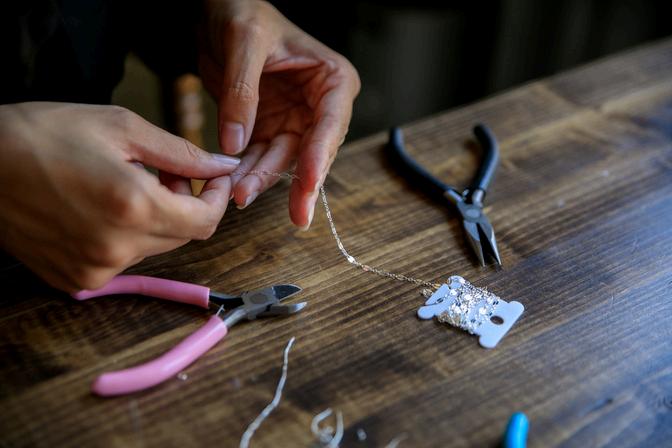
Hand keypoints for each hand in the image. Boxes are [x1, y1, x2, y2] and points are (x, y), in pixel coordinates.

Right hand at [0, 102, 239, 291]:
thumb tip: (224, 166)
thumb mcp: (122, 127)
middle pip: (182, 236)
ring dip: (156, 218)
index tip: (213, 178)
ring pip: (154, 248)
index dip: (217, 198)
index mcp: (133, 207)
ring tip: (129, 184)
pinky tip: (103, 207)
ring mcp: (93, 270)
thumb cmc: (44, 134)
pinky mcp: (74, 279)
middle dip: (186, 204)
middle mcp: (116, 248)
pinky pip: (123, 260)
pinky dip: (127, 235)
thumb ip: (182, 153)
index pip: (206, 222)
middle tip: (166, 172)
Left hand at [199, 0, 359, 227]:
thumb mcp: (244, 42)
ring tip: (242, 197)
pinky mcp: (269, 129)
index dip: (321, 154)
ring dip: (265, 180)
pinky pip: (261, 158)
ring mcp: (294, 120)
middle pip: (313, 151)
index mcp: (331, 79)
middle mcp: (319, 106)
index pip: (331, 123)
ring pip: (285, 161)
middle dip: (299, 182)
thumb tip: (235, 145)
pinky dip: (248, 174)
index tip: (310, 183)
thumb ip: (241, 92)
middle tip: (296, 214)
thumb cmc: (242, 12)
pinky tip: (235, 188)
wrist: (217, 10)